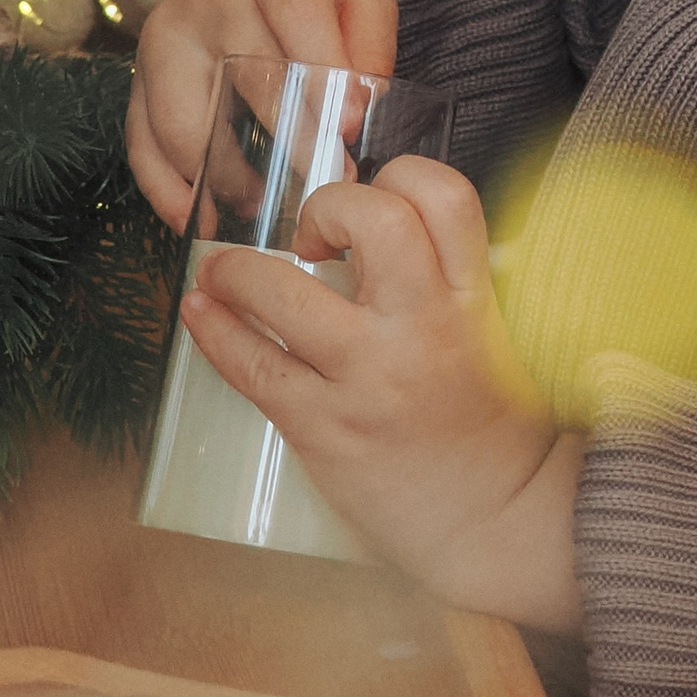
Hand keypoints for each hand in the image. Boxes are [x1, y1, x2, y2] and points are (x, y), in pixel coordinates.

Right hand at [125, 0, 398, 231]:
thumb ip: (370, 42)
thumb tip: (358, 108)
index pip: (294, 11)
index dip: (322, 70)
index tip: (349, 128)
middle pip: (241, 73)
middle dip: (289, 139)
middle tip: (325, 183)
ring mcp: (166, 38)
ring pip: (183, 119)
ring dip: (224, 175)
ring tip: (266, 207)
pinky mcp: (139, 78)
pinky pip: (141, 142)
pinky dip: (165, 191)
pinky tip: (198, 221)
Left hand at [184, 153, 580, 626]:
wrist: (496, 522)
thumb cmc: (493, 422)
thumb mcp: (492, 330)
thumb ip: (447, 275)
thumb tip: (384, 223)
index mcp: (473, 298)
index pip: (446, 197)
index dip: (402, 174)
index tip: (374, 195)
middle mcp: (423, 328)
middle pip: (373, 220)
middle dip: (327, 206)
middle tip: (309, 234)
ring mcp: (369, 380)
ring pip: (287, 294)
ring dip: (239, 272)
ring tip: (219, 272)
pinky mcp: (326, 430)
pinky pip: (255, 369)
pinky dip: (217, 333)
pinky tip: (200, 314)